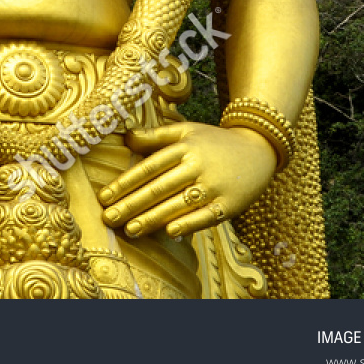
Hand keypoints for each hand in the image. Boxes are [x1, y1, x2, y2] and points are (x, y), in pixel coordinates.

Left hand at [97, 122, 276, 238]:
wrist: (260, 150)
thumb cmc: (214, 141)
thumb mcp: (186, 131)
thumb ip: (156, 135)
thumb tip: (125, 137)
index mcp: (184, 148)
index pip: (149, 167)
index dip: (125, 182)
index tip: (104, 197)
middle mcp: (197, 166)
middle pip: (159, 188)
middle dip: (131, 204)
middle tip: (108, 218)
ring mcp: (215, 186)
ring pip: (179, 204)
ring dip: (153, 218)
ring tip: (130, 229)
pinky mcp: (231, 204)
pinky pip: (207, 216)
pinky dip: (190, 224)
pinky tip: (170, 232)